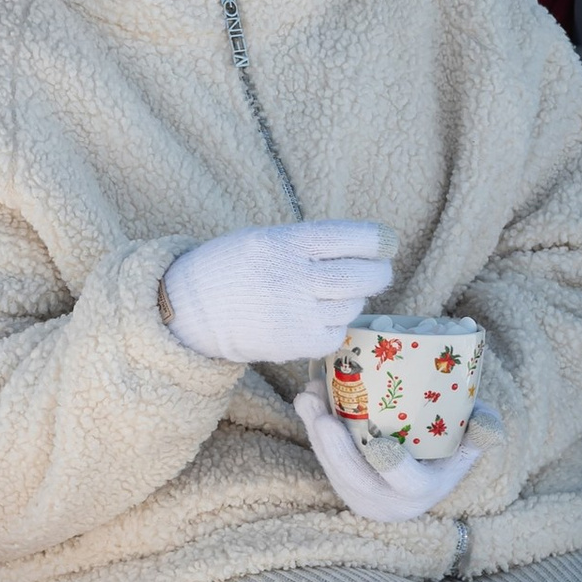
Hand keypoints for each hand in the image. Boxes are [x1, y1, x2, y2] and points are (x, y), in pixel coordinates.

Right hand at [159, 221, 394, 365]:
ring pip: (351, 306)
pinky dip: (335, 324)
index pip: (351, 238)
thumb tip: (367, 248)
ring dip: (352, 299)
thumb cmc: (234, 267)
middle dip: (378, 273)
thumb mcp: (266, 238)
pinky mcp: (297, 344)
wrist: (194, 310)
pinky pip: (336, 333)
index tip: (387, 242)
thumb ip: (310, 243)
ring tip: (332, 294)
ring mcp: (296, 314)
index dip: (378, 241)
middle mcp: (293, 278)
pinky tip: (317, 316)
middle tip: (379, 271)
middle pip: (361, 277)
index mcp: (285, 243)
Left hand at [296, 389, 501, 526]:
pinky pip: (321, 457)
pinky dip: (312, 429)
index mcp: (420, 492)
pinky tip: (308, 399)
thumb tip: (486, 420)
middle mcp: (385, 500)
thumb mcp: (467, 446)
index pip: (407, 483)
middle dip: (337, 450)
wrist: (415, 478)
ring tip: (309, 397)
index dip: (392, 467)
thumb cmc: (445, 453)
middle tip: (325, 417)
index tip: (378, 443)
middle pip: (356, 479)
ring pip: (332, 467)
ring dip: (316, 434)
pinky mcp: (338, 481)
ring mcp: (357, 493)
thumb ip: (482, 432)